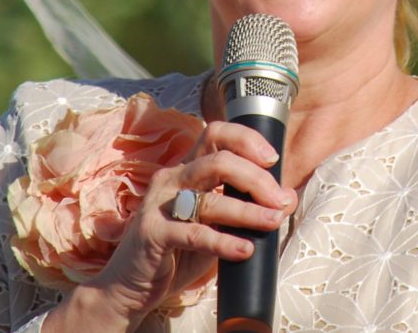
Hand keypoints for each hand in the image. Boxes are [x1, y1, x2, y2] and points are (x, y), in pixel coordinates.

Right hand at [43, 120, 296, 331]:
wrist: (130, 284)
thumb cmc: (177, 250)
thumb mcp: (215, 223)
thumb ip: (244, 207)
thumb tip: (287, 198)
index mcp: (185, 169)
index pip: (215, 133)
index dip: (246, 139)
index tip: (273, 159)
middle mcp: (171, 179)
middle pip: (218, 161)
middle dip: (256, 178)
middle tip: (279, 200)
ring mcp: (159, 206)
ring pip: (210, 199)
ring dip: (248, 211)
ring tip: (273, 222)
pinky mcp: (153, 235)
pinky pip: (195, 234)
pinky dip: (225, 241)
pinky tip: (246, 249)